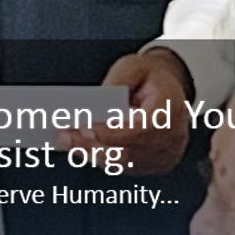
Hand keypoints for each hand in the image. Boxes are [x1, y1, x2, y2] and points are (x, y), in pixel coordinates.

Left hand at [58, 46, 192, 175]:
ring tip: (65, 141)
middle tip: (63, 136)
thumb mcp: (135, 67)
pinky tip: (79, 147)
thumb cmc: (152, 79)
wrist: (170, 92)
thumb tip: (96, 100)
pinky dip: (100, 158)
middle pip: (126, 151)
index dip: (112, 133)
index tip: (84, 128)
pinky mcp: (153, 165)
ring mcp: (163, 156)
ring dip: (91, 153)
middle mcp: (171, 140)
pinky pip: (123, 167)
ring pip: (121, 163)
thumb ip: (118, 81)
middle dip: (91, 144)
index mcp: (170, 114)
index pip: (140, 130)